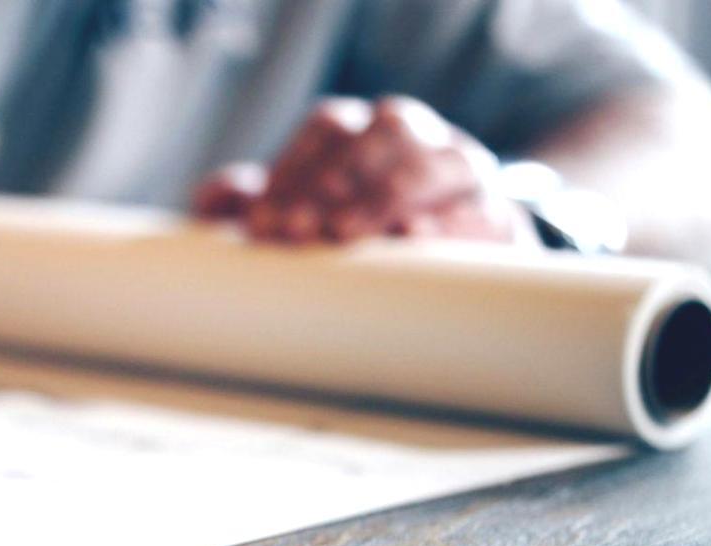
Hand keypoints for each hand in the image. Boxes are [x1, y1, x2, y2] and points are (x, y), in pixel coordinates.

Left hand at [193, 95, 536, 245]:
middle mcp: (416, 136)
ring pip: (433, 162)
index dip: (293, 171)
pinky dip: (448, 224)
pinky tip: (414, 239)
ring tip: (345, 232)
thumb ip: (254, 203)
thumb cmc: (353, 229)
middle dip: (335, 181)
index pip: (328, 130)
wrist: (448, 253)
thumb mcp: (300, 213)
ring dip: (385, 196)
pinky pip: (480, 211)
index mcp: (364, 128)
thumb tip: (213, 200)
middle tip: (296, 229)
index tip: (262, 223)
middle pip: (381, 135)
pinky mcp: (498, 212)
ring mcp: (462, 168)